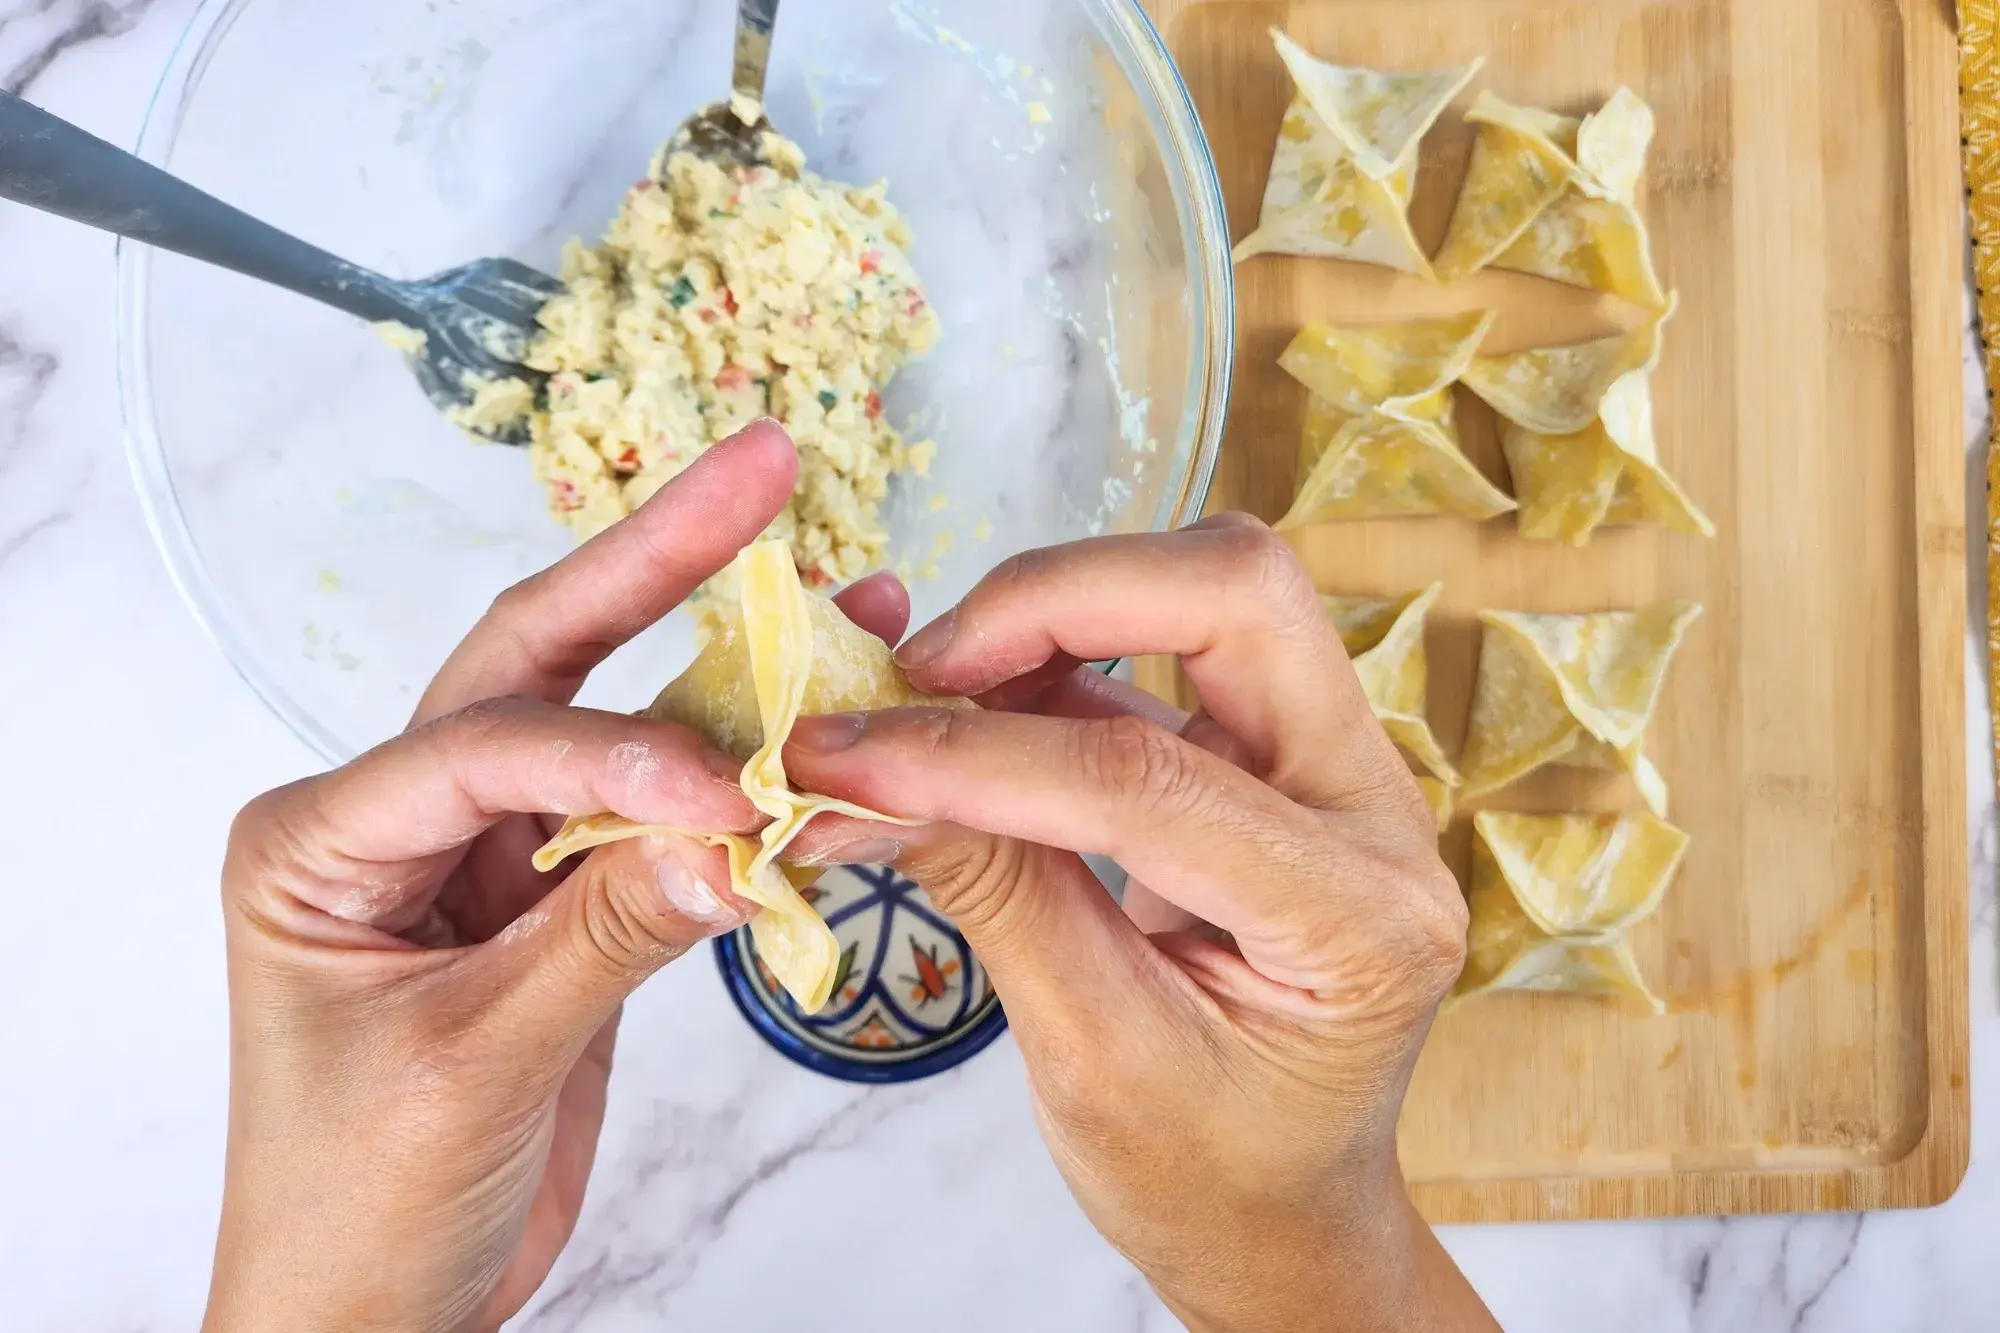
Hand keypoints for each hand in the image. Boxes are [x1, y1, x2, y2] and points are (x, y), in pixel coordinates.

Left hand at [204, 422, 910, 1332]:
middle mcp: (399, 822)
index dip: (611, 756)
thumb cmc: (355, 1208)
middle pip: (536, 662)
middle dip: (649, 562)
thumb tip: (737, 837)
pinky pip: (653, 826)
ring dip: (719, 668)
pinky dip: (733, 788)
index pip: (481, 748)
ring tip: (839, 599)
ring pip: (610, 730)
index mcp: (323, 842)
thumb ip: (604, 940)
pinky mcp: (557, 905)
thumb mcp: (474, 1071)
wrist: (370, 1319)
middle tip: (758, 471)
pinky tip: (814, 736)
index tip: (730, 793)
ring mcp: (485, 858)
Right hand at [784, 517, 1497, 1332]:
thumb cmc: (1205, 1169)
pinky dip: (1058, 656)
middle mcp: (1377, 812)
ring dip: (1057, 611)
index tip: (842, 755)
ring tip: (931, 693)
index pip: (1152, 781)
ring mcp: (1338, 768)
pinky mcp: (1279, 753)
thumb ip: (991, 892)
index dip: (981, 756)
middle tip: (918, 669)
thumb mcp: (1089, 1056)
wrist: (1281, 1211)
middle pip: (1239, 595)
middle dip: (1058, 598)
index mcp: (1360, 920)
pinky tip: (974, 711)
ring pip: (1214, 590)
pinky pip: (1176, 648)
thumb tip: (854, 777)